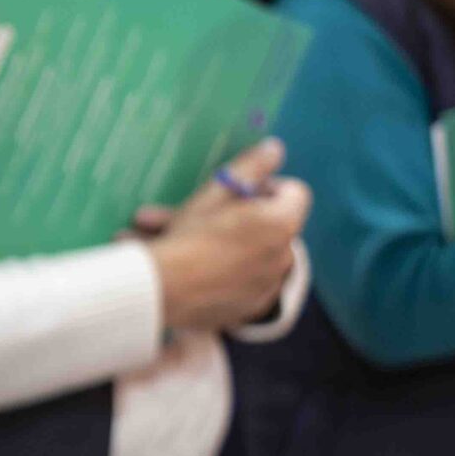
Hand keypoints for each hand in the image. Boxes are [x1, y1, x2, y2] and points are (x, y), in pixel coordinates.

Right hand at [144, 139, 312, 332]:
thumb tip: (276, 147)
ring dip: (226, 246)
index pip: (294, 192)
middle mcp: (285, 256)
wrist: (160, 292)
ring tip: (179, 245)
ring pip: (253, 255)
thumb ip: (249, 167)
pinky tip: (193, 268)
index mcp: (282, 224)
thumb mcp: (213, 194)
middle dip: (239, 218)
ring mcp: (269, 286)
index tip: (236, 191)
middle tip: (197, 215)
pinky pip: (247, 283)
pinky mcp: (251, 308)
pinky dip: (228, 274)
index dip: (266, 186)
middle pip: (270, 225)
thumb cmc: (187, 236)